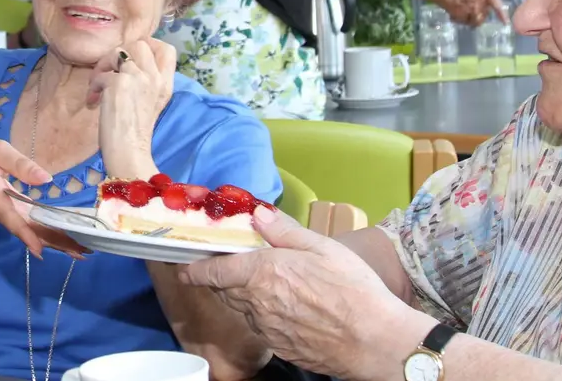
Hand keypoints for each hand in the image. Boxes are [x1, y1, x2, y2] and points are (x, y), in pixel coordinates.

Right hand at [0, 136, 87, 258]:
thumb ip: (20, 164)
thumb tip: (46, 179)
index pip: (10, 217)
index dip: (25, 234)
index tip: (41, 250)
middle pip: (25, 230)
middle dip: (52, 242)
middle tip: (81, 252)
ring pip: (26, 230)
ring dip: (51, 240)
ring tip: (78, 250)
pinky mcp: (3, 212)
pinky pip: (23, 225)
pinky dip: (42, 232)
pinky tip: (60, 238)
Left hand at [87, 39, 175, 176]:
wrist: (128, 153)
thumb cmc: (134, 133)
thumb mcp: (151, 103)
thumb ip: (147, 82)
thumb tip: (128, 63)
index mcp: (165, 84)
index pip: (168, 49)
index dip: (149, 45)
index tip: (131, 57)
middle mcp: (155, 78)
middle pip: (141, 43)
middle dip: (120, 52)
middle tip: (110, 71)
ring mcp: (139, 78)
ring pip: (119, 51)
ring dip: (103, 65)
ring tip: (98, 85)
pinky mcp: (119, 83)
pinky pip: (102, 73)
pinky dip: (94, 85)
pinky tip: (93, 100)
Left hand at [178, 208, 411, 380]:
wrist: (375, 342)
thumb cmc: (354, 290)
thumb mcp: (323, 247)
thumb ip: (286, 231)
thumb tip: (258, 214)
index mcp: (263, 273)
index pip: (216, 271)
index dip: (197, 269)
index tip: (185, 266)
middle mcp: (258, 303)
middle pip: (225, 290)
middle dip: (220, 278)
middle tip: (224, 266)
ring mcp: (268, 329)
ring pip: (242, 309)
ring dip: (241, 296)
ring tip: (258, 283)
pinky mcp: (281, 348)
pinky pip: (261, 327)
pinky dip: (261, 314)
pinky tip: (283, 307)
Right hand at [436, 0, 506, 26]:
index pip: (496, 4)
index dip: (502, 14)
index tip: (505, 23)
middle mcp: (479, 2)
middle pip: (484, 14)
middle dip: (482, 14)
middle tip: (474, 11)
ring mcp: (469, 10)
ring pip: (475, 20)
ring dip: (471, 19)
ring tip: (464, 15)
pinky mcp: (459, 16)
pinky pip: (463, 21)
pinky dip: (460, 20)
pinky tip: (454, 15)